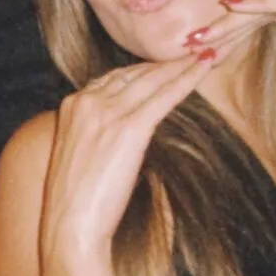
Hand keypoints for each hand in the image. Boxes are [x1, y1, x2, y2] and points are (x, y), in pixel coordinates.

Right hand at [42, 51, 217, 255]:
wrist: (71, 226)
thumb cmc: (76, 204)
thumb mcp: (80, 157)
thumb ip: (98, 134)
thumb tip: (126, 132)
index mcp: (72, 105)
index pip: (114, 78)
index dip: (143, 70)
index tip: (164, 64)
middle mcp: (86, 101)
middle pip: (134, 73)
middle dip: (165, 61)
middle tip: (193, 48)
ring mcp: (107, 112)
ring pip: (152, 79)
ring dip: (181, 64)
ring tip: (204, 52)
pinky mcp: (130, 127)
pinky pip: (164, 95)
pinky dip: (187, 78)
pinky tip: (203, 67)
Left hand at [188, 0, 275, 77]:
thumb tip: (248, 29)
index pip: (250, 13)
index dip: (222, 29)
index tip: (194, 45)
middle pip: (251, 8)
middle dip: (219, 27)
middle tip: (187, 42)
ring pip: (263, 4)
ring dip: (231, 22)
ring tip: (204, 36)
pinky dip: (260, 4)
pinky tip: (235, 7)